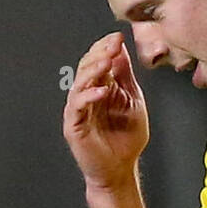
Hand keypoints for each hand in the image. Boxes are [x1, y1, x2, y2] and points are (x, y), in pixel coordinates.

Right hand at [63, 32, 148, 188]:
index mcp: (100, 87)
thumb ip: (125, 77)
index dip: (106, 48)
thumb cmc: (126, 139)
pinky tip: (102, 91)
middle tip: (112, 45)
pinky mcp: (73, 125)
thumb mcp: (133, 101)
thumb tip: (121, 50)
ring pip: (79, 83)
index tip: (118, 37)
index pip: (98, 61)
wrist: (120, 170)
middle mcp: (87, 95)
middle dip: (99, 54)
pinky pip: (77, 106)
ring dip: (92, 70)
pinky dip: (89, 96)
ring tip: (106, 61)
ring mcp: (78, 110)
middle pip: (86, 67)